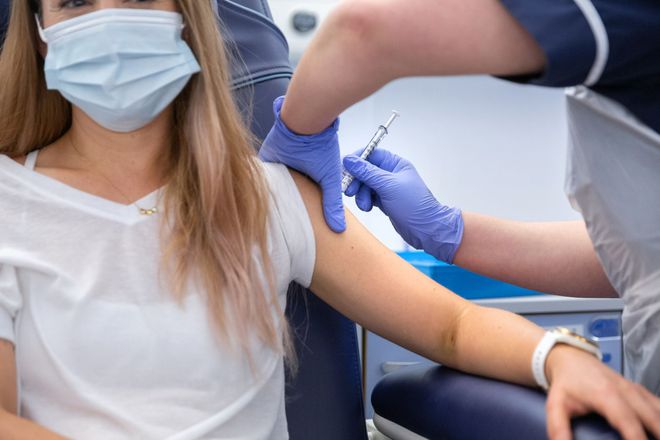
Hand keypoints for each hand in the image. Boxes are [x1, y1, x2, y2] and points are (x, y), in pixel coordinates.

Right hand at [259, 96, 344, 232]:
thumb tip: (337, 228)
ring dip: (291, 168)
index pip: (268, 189)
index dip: (277, 199)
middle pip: (275, 175)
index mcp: (269, 165)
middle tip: (294, 200)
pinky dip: (296, 153)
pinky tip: (306, 159)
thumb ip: (332, 203)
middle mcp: (268, 151)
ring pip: (281, 159)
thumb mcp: (327, 176)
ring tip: (300, 182)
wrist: (315, 105)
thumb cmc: (315, 139)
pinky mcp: (287, 126)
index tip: (283, 210)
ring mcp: (276, 138)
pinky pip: (288, 145)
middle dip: (286, 187)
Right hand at [342, 149, 462, 262]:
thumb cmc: (414, 206)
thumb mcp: (387, 186)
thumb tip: (349, 160)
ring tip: (364, 205)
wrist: (426, 229)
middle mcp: (391, 174)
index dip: (357, 160)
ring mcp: (388, 188)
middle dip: (356, 181)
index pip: (371, 154)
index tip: (345, 169)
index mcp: (395, 164)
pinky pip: (368, 197)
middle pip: (365, 170)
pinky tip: (368, 208)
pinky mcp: (385, 201)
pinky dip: (365, 202)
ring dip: (360, 195)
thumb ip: (367, 172)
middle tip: (350, 191)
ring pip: (364, 185)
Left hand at [545, 345, 659, 439]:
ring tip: (659, 439)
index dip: (637, 439)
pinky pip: (658, 404)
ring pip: (659, 410)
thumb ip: (558, 427)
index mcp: (606, 395)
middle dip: (658, 435)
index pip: (628, 421)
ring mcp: (635, 389)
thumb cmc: (565, 383)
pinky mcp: (639, 390)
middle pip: (652, 418)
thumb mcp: (556, 405)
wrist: (570, 358)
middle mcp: (625, 391)